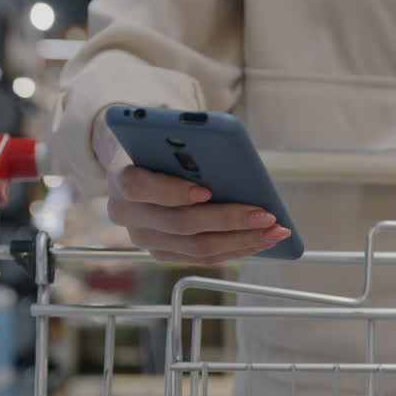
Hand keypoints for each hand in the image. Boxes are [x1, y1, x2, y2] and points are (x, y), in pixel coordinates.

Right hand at [94, 118, 290, 265]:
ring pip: (195, 248)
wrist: (135, 162)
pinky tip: (262, 240)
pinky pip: (202, 257)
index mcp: (122, 177)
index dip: (172, 191)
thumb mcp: (167, 137)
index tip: (206, 191)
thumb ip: (189, 148)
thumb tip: (235, 165)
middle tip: (265, 215)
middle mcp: (126, 214)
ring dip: (242, 241)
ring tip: (274, 231)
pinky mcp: (162, 252)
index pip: (139, 187)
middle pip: (179, 224)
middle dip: (228, 221)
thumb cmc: (160, 146)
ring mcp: (143, 238)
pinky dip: (236, 249)